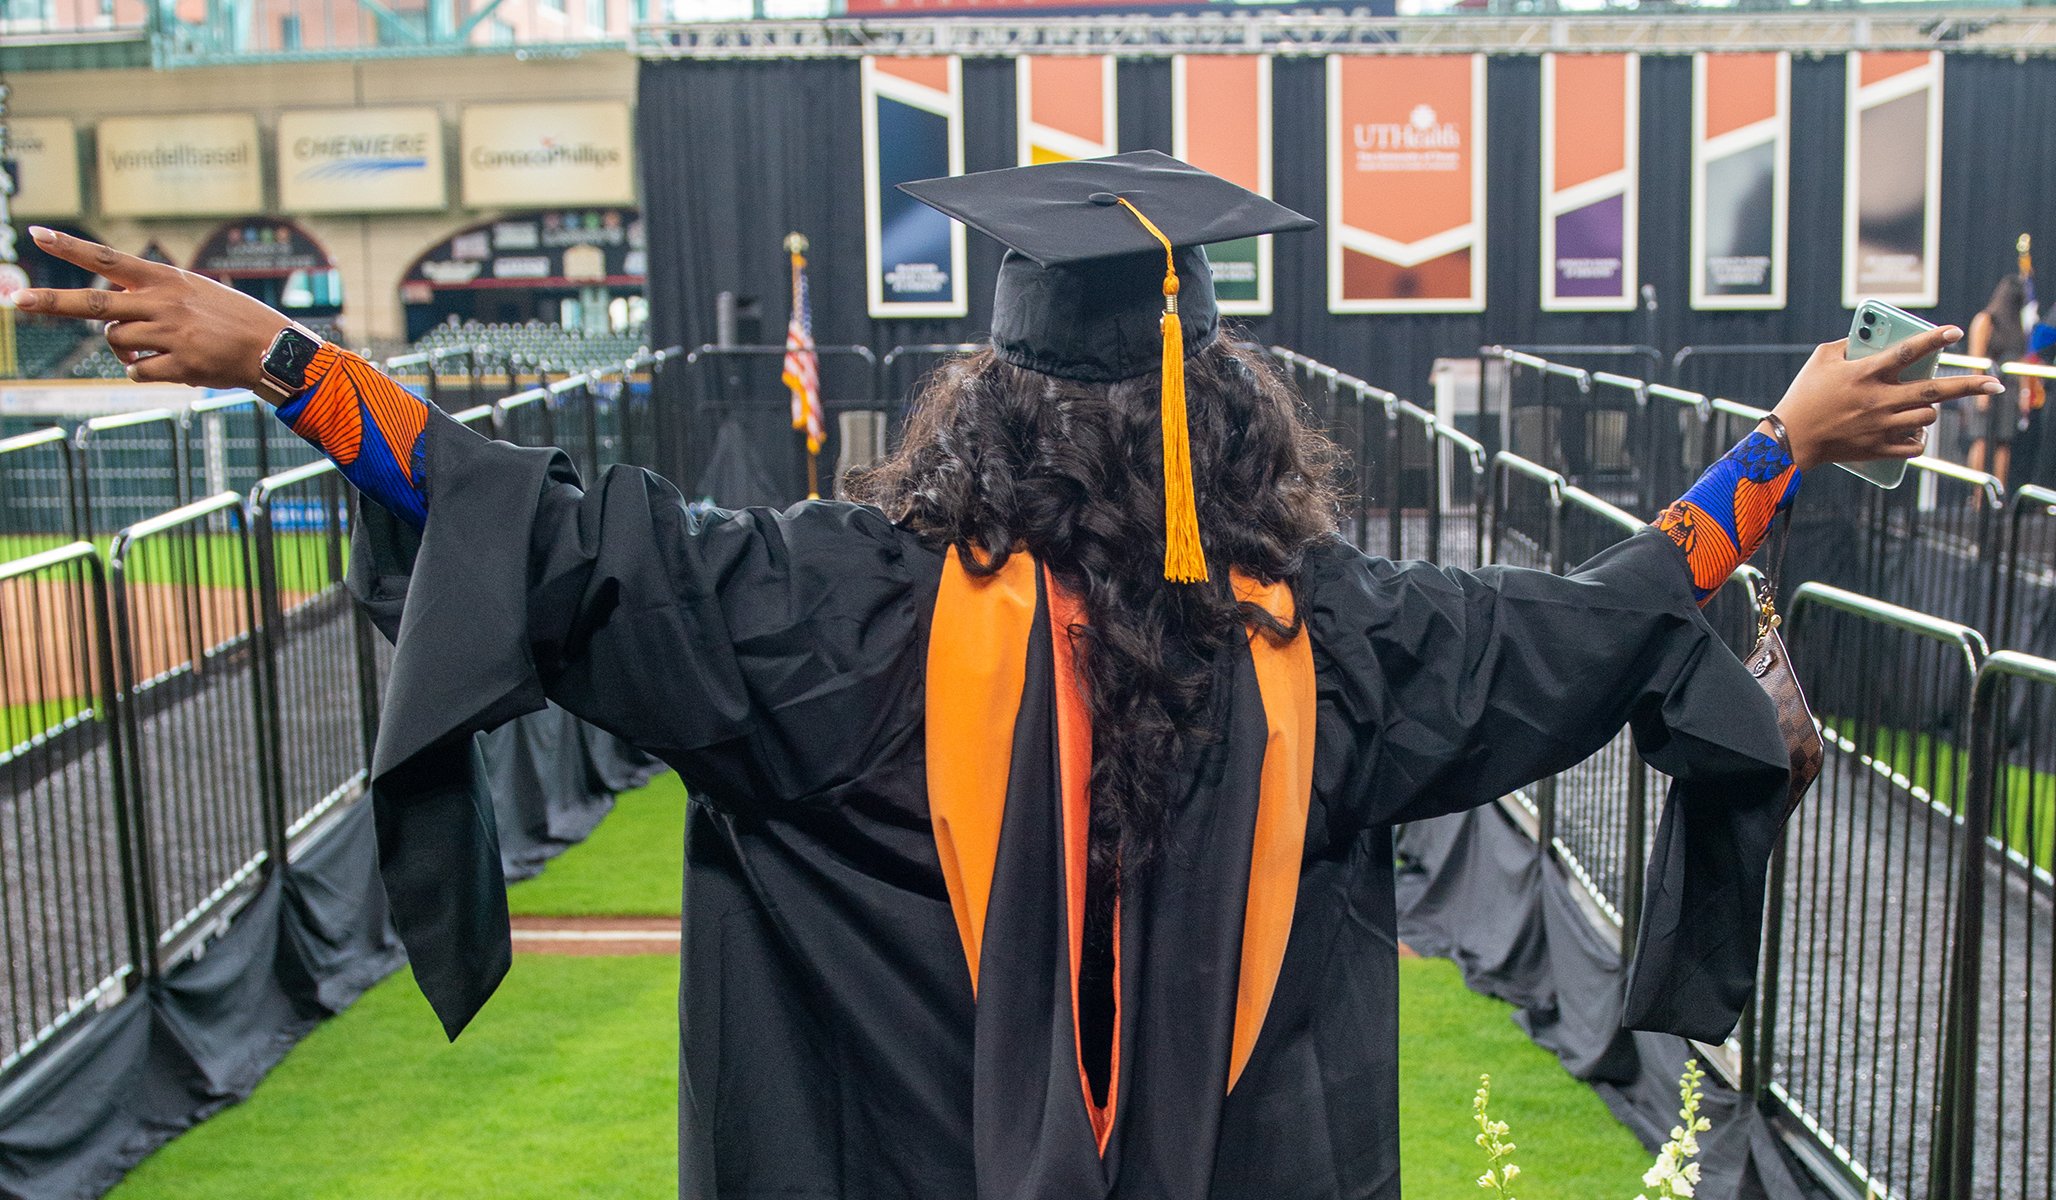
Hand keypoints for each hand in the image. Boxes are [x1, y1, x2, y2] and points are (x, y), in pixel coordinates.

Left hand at [10, 226, 290, 391]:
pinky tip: (173, 367)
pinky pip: (137, 372)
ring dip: (126, 351)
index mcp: (165, 280)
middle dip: (52, 302)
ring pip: (117, 343)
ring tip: (158, 349)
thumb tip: (110, 326)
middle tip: (18, 300)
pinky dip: (145, 372)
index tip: (36, 233)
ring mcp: (170, 334)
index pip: (109, 258)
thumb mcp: (194, 293)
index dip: (71, 247)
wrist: (275, 350)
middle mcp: (163, 303)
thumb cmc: (234, 320)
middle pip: (94, 303)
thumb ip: (151, 300)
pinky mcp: (179, 364)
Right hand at [1769, 330, 2000, 471]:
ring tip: (1923, 406)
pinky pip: (1914, 446)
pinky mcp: (1878, 448)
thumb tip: (1873, 336)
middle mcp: (1878, 400)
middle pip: (1934, 391)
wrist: (1790, 439)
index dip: (1933, 339)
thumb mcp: (1820, 360)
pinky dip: (1918, 439)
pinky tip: (1914, 432)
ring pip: (1928, 418)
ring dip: (1931, 410)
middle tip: (1995, 383)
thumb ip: (1849, 344)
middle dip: (1970, 386)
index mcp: (1864, 374)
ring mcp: (1881, 426)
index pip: (1907, 352)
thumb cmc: (1803, 395)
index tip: (1955, 332)